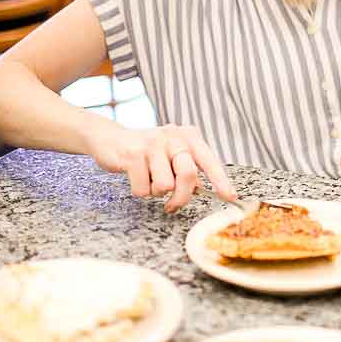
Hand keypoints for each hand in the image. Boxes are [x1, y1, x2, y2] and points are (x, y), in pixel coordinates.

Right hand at [88, 122, 236, 213]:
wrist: (110, 138)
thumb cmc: (147, 151)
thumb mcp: (171, 153)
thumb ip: (187, 168)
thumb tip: (201, 191)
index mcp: (188, 136)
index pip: (209, 161)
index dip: (220, 181)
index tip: (230, 198)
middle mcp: (173, 136)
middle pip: (188, 176)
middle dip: (181, 197)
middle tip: (171, 205)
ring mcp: (153, 144)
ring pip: (165, 186)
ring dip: (155, 192)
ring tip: (149, 179)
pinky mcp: (133, 154)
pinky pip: (143, 190)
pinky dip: (139, 190)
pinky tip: (135, 176)